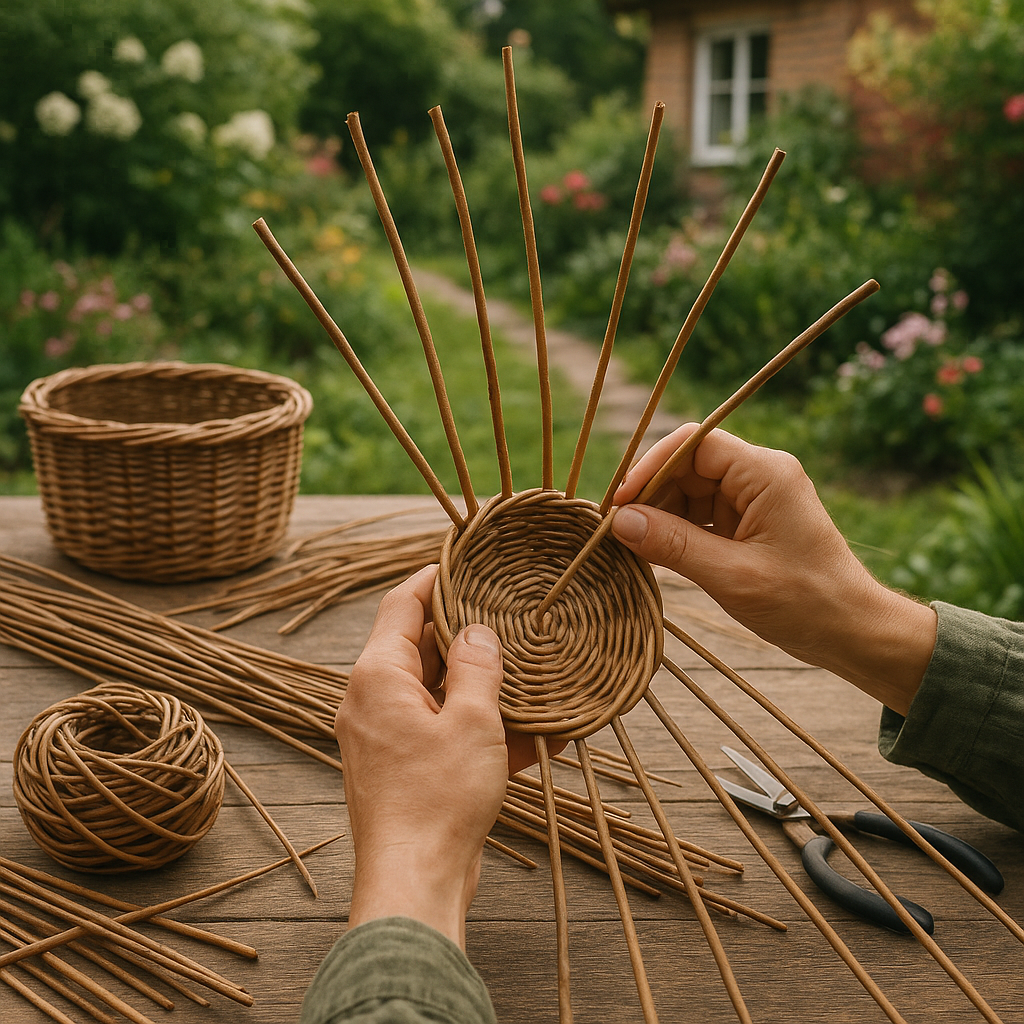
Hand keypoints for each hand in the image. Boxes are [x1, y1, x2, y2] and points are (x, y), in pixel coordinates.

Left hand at [336, 565, 508, 947]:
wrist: (414, 884)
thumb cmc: (438, 800)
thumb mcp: (471, 721)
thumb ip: (477, 667)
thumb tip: (478, 631)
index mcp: (379, 676)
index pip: (402, 604)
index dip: (433, 577)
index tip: (463, 560)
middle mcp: (373, 701)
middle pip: (420, 646)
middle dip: (466, 632)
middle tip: (508, 612)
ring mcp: (386, 738)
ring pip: (438, 692)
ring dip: (481, 684)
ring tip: (529, 669)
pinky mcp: (404, 770)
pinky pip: (444, 732)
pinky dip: (480, 728)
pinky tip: (533, 733)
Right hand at [610, 424, 935, 714]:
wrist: (852, 632)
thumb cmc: (804, 603)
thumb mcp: (731, 576)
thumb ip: (674, 545)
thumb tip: (620, 522)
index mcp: (765, 473)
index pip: (694, 444)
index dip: (651, 466)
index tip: (620, 501)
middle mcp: (760, 476)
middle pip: (688, 466)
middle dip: (652, 495)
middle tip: (618, 530)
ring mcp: (756, 499)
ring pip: (691, 491)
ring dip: (661, 516)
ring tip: (634, 547)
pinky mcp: (751, 523)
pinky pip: (702, 514)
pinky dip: (678, 531)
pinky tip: (657, 555)